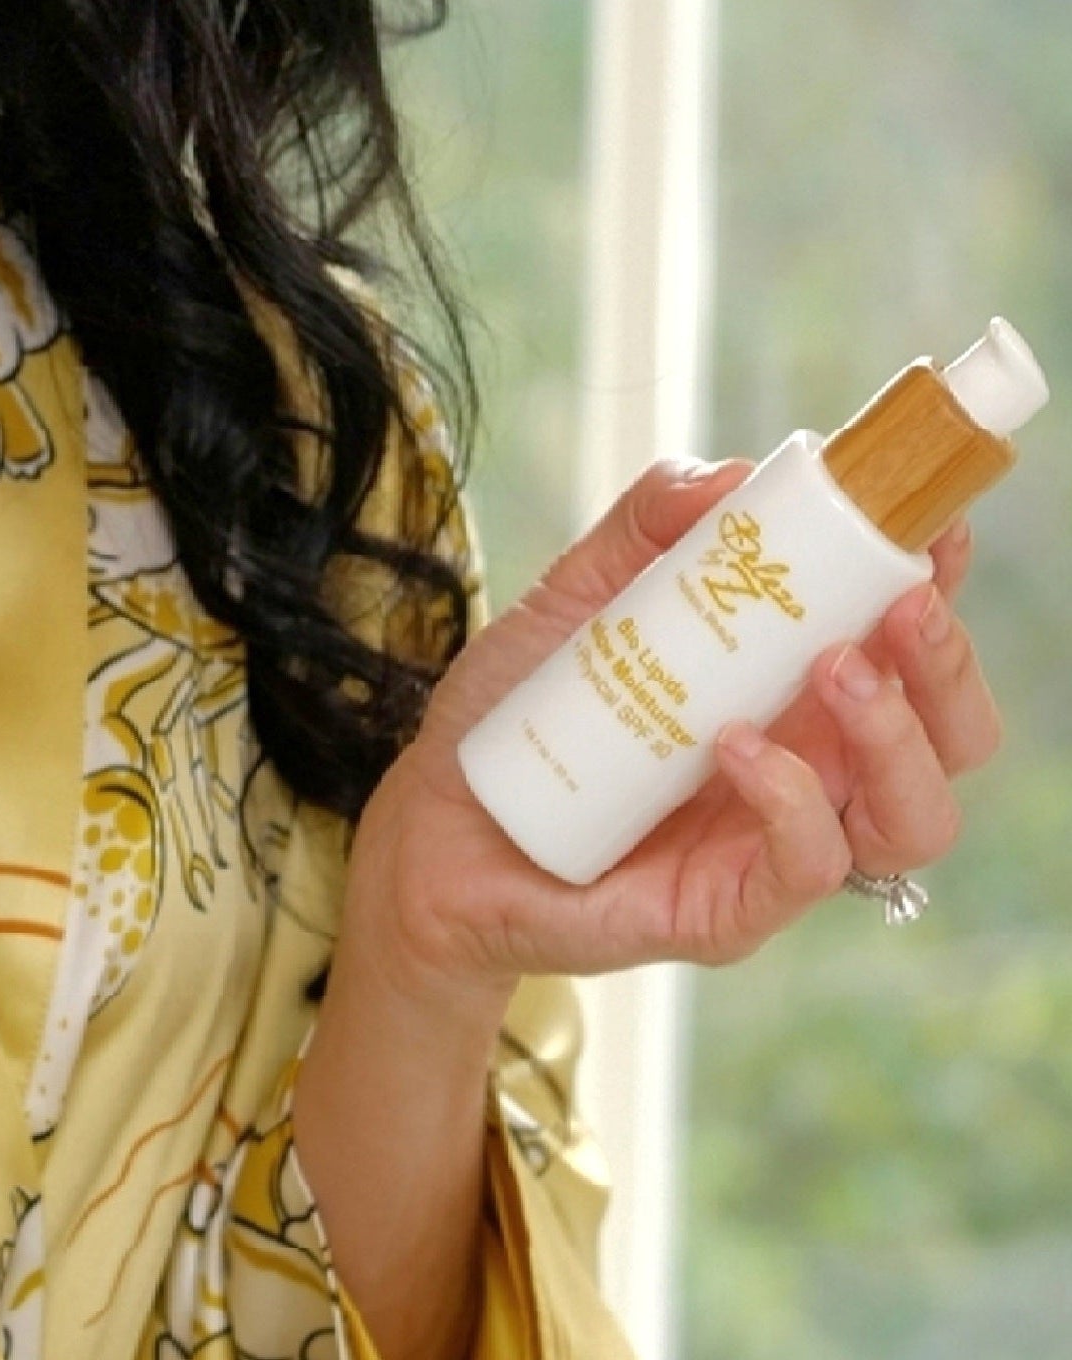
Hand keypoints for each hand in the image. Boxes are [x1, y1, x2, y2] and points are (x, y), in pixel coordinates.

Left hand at [342, 458, 1003, 1016]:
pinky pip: (808, 870)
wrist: (435, 816)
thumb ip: (648, 522)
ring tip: (833, 669)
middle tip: (901, 609)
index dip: (938, 587)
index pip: (907, 645)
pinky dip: (793, 803)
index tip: (933, 530)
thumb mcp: (578, 590)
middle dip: (947, 668)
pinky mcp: (728, 908)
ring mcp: (775, 841)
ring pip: (912, 817)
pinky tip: (738, 747)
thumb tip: (730, 476)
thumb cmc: (525, 705)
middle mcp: (811, 765)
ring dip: (896, 737)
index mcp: (794, 684)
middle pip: (948, 736)